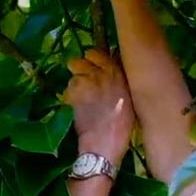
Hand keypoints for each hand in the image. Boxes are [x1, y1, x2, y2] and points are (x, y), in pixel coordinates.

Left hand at [63, 49, 135, 165]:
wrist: (105, 142)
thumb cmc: (121, 125)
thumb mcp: (127, 97)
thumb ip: (117, 79)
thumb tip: (108, 69)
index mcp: (116, 72)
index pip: (96, 53)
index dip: (91, 60)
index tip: (92, 69)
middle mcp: (100, 73)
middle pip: (78, 61)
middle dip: (78, 70)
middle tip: (84, 84)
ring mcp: (85, 82)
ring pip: (72, 78)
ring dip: (75, 88)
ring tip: (84, 102)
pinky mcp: (73, 94)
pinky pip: (67, 92)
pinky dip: (70, 99)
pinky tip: (78, 110)